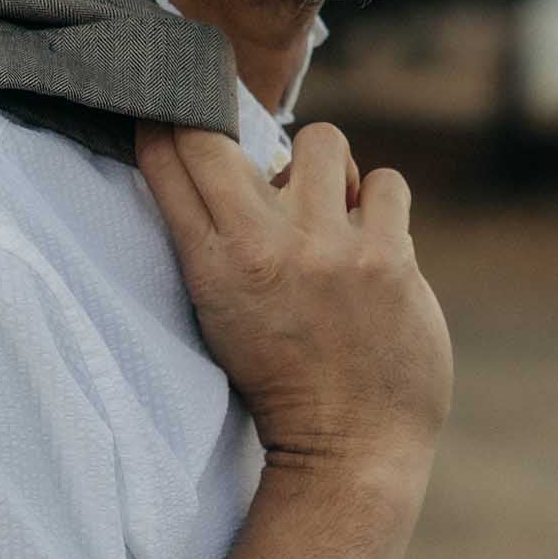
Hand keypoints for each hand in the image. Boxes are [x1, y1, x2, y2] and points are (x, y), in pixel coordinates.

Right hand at [134, 120, 451, 472]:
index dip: (169, 118)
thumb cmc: (285, 381)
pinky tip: (373, 243)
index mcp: (212, 266)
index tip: (176, 110)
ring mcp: (328, 250)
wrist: (350, 449)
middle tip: (264, 177)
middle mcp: (263, 248)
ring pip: (322, 141)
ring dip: (327, 172)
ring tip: (332, 217)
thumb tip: (230, 160)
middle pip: (221, 137)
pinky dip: (380, 205)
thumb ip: (220, 242)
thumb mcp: (225, 313)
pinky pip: (385, 182)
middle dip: (231, 133)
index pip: (170, 158)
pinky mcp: (388, 258)